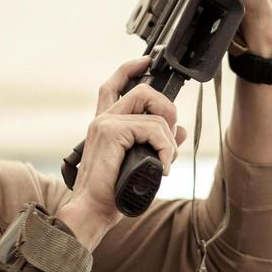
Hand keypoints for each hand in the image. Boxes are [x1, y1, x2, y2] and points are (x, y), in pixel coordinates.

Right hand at [59, 57, 186, 242]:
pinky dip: (165, 148)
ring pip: (153, 113)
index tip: (147, 61)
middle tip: (170, 135)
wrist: (93, 211)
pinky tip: (163, 166)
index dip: (130, 68)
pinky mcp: (111, 132)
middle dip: (166, 107)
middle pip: (141, 91)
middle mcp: (102, 120)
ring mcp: (105, 124)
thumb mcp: (141, 163)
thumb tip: (178, 131)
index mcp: (105, 125)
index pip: (114, 85)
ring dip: (168, 139)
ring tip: (166, 161)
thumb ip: (157, 144)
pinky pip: (153, 129)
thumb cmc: (112, 193)